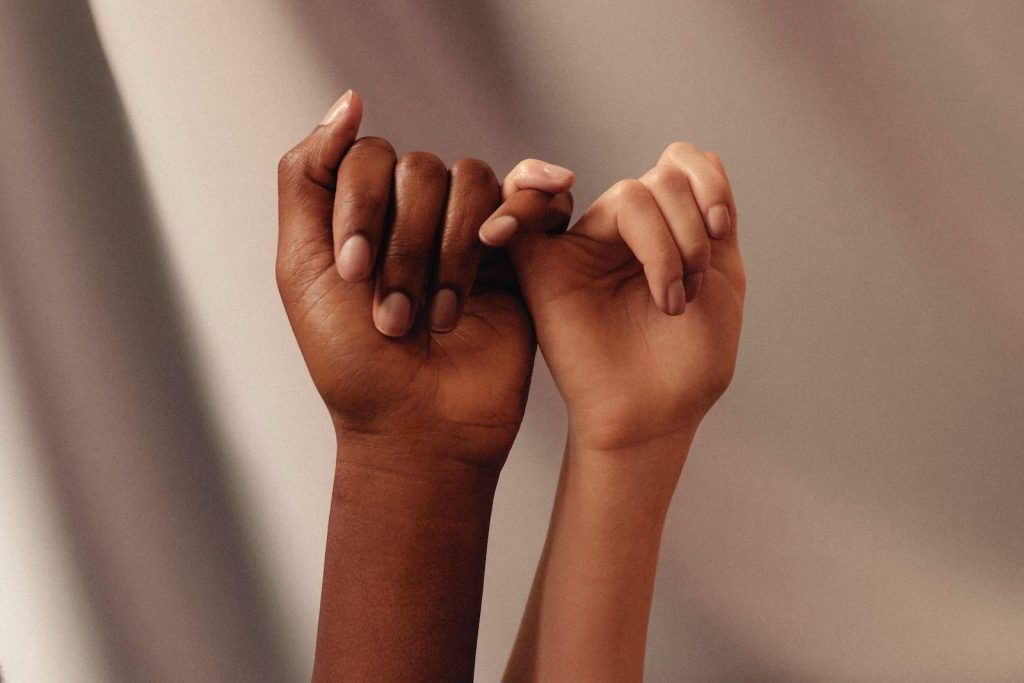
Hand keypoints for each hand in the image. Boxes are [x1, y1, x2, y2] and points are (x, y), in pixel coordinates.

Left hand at [276, 90, 573, 467]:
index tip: (353, 275)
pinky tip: (503, 242)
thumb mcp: (301, 267)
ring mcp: (472, 232)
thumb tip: (349, 100)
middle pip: (423, 170)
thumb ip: (307, 177)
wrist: (418, 429)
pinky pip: (533, 198)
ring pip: (473, 182)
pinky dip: (521, 210)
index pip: (369, 157)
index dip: (363, 208)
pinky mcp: (521, 256)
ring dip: (451, 253)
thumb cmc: (353, 363)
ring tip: (439, 318)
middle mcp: (418, 214)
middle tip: (395, 318)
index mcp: (365, 213)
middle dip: (405, 247)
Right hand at [481, 144, 743, 452]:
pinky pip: (525, 215)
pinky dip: (525, 196)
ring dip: (666, 246)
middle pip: (661, 180)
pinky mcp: (543, 268)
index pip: (681, 164)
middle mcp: (626, 232)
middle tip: (692, 290)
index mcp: (668, 229)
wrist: (655, 415)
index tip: (720, 232)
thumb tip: (692, 155)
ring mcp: (584, 246)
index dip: (707, 183)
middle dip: (691, 231)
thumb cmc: (690, 361)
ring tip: (670, 301)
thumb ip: (712, 215)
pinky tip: (547, 195)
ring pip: (627, 196)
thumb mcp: (722, 278)